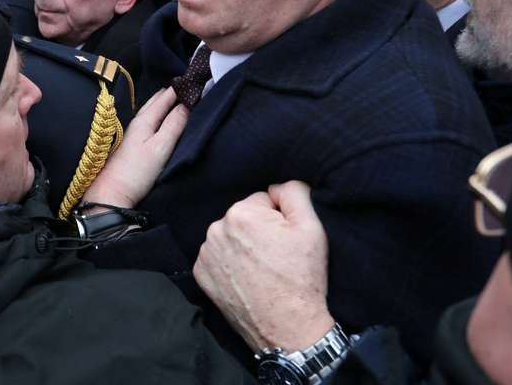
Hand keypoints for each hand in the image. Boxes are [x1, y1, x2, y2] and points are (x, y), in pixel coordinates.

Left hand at [82, 87, 187, 209]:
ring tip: (174, 96)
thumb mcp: (160, 148)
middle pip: (155, 102)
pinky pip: (146, 120)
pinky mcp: (130, 143)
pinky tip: (157, 117)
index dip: (179, 89)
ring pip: (149, 110)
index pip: (164, 98)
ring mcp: (131, 133)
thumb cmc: (136, 172)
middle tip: (186, 85)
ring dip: (162, 102)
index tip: (193, 78)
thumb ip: (174, 125)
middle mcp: (136, 123)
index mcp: (144, 120)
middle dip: (170, 93)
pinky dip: (156, 113)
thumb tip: (186, 105)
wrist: (111, 194)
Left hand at [193, 181, 334, 351]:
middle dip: (258, 231)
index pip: (261, 201)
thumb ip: (294, 192)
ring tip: (262, 269)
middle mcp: (216, 229)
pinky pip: (217, 256)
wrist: (288, 327)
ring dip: (242, 246)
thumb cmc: (301, 277)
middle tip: (276, 256)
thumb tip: (277, 184)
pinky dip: (229, 263)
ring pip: (229, 236)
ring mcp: (205, 254)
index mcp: (241, 213)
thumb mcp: (311, 226)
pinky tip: (246, 277)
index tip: (285, 240)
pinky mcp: (201, 275)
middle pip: (243, 217)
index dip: (278, 219)